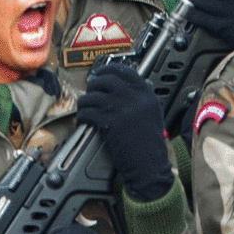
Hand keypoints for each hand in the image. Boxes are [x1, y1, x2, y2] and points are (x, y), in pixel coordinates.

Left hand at [75, 64, 175, 200]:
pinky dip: (82, 116)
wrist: (148, 163)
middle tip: (90, 92)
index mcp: (145, 93)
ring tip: (85, 109)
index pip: (124, 71)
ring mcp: (120, 109)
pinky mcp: (108, 123)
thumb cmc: (149, 142)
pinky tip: (84, 120)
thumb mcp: (151, 112)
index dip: (108, 70)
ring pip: (92, 96)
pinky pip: (87, 112)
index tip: (101, 74)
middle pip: (105, 80)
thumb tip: (117, 87)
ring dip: (85, 102)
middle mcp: (133, 98)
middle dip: (93, 85)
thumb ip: (138, 97)